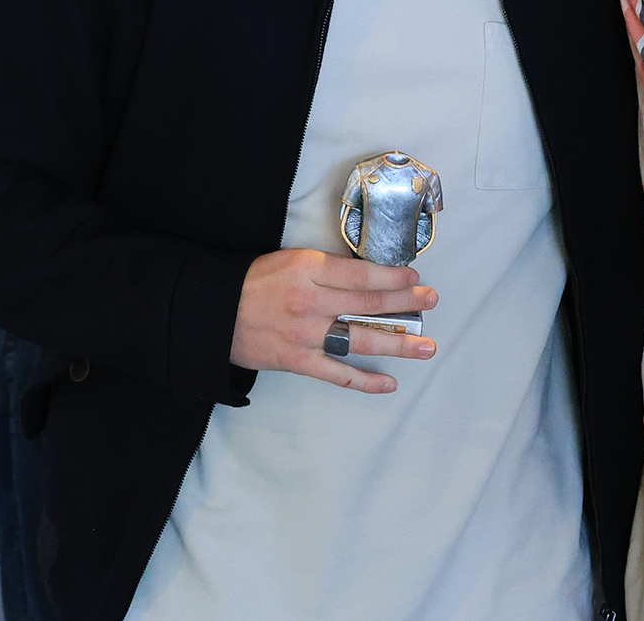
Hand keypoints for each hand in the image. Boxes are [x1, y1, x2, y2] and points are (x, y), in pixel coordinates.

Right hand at [230, 249, 437, 394]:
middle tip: (430, 302)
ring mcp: (305, 334)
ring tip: (426, 346)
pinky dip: (365, 380)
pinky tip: (389, 383)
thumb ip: (327, 268)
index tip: (413, 278)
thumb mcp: (291, 260)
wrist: (213, 312)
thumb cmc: (255, 282)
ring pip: (360, 338)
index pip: (361, 274)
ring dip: (398, 343)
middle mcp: (310, 301)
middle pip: (368, 302)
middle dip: (405, 302)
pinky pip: (338, 373)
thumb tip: (369, 276)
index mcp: (308, 269)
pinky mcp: (298, 361)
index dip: (393, 276)